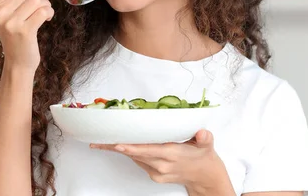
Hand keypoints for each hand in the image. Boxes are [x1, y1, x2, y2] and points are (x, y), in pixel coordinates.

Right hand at [0, 0, 53, 72]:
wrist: (18, 62)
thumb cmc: (16, 38)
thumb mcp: (8, 17)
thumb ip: (13, 0)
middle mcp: (1, 14)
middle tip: (41, 6)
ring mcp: (12, 23)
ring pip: (37, 0)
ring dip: (46, 5)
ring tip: (44, 13)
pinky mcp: (25, 31)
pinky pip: (43, 11)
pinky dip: (49, 12)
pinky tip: (47, 19)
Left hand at [90, 130, 234, 195]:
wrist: (204, 176)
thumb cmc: (202, 155)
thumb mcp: (207, 144)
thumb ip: (205, 138)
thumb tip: (203, 133)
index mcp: (173, 155)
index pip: (149, 151)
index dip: (133, 148)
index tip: (119, 144)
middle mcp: (162, 165)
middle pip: (136, 154)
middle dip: (117, 146)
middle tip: (100, 140)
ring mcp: (157, 172)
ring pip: (135, 158)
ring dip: (120, 149)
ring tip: (104, 140)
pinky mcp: (154, 175)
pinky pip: (139, 162)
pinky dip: (130, 153)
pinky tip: (121, 145)